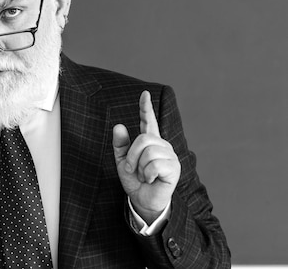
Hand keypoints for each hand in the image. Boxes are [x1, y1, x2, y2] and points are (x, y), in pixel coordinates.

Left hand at [112, 91, 180, 223]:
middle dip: (132, 156)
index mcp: (149, 142)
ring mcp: (169, 155)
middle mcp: (162, 145)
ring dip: (139, 167)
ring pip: (148, 152)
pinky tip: (151, 180)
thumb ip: (120, 145)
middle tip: (132, 169)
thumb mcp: (122, 162)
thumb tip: (118, 126)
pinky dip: (147, 174)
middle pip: (143, 139)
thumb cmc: (135, 180)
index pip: (148, 121)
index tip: (144, 93)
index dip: (145, 107)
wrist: (142, 200)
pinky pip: (154, 164)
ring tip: (144, 176)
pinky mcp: (174, 168)